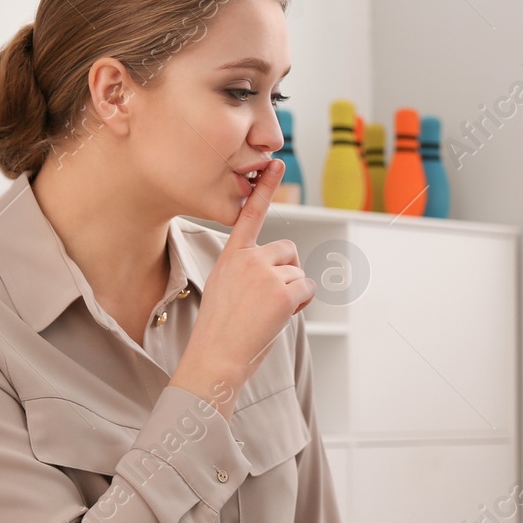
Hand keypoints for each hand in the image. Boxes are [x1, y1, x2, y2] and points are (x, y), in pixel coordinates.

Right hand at [171, 158, 314, 414]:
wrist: (215, 357)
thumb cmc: (219, 333)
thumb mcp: (224, 290)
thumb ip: (248, 273)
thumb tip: (281, 274)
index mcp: (230, 256)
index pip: (250, 215)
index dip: (265, 189)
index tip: (276, 164)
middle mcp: (248, 258)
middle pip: (288, 252)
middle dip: (288, 273)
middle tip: (268, 301)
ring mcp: (266, 272)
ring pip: (298, 275)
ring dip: (292, 295)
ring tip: (266, 315)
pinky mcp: (284, 290)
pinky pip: (307, 290)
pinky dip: (300, 305)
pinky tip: (278, 317)